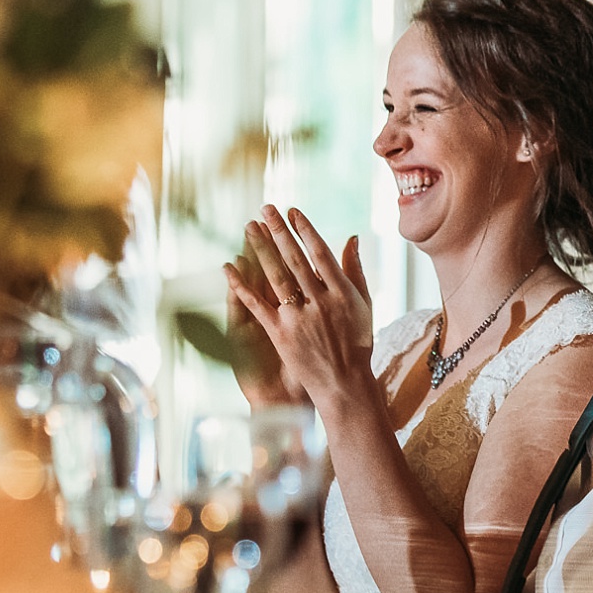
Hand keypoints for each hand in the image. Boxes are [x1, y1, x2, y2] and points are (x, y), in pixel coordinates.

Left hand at [222, 205, 377, 418]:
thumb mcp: (363, 304)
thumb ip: (355, 270)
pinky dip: (241, 285)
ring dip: (260, 250)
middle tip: (265, 208)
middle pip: (295, 259)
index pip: (320, 253)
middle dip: (279, 232)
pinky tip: (229, 267)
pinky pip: (257, 305)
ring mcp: (298, 317)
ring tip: (249, 227)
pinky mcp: (280, 334)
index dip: (305, 230)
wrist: (345, 384)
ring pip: (275, 276)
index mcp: (342, 292)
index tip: (292, 211)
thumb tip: (352, 237)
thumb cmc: (357, 343)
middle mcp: (320, 301)